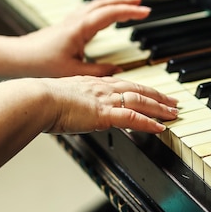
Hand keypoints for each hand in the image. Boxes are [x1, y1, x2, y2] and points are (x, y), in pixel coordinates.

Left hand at [18, 0, 149, 76]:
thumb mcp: (73, 72)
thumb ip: (97, 72)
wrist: (15, 59)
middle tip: (141, 1)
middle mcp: (75, 21)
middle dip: (123, 2)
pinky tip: (100, 12)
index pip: (109, 14)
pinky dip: (99, 8)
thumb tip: (117, 72)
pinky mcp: (64, 27)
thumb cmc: (39, 64)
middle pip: (103, 5)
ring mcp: (69, 22)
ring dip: (111, 1)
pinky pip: (87, 11)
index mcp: (79, 29)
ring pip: (94, 5)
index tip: (146, 12)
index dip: (129, 12)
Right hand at [41, 75, 178, 133]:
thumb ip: (72, 103)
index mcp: (93, 84)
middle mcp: (103, 88)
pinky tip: (160, 127)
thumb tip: (72, 111)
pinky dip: (148, 122)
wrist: (36, 99)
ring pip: (140, 101)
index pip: (124, 85)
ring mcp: (105, 100)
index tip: (152, 93)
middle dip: (158, 96)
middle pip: (138, 90)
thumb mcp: (61, 98)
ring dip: (160, 108)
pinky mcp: (104, 113)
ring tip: (174, 114)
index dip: (141, 89)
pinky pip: (132, 117)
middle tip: (174, 102)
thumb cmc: (41, 100)